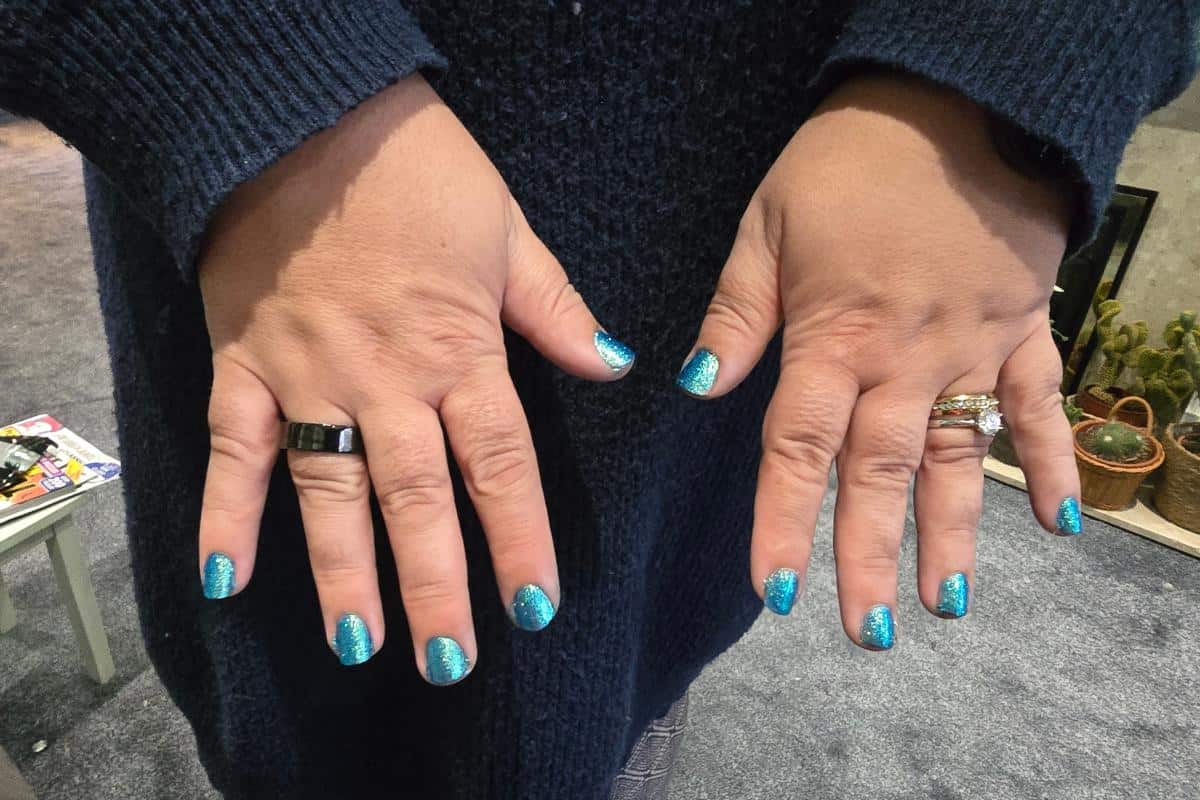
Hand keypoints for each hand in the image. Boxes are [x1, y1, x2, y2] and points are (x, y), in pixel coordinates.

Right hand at [195, 75, 634, 679]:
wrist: (306, 118)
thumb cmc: (418, 169)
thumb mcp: (508, 230)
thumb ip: (555, 308)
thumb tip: (615, 364)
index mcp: (458, 350)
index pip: (500, 464)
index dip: (520, 539)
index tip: (536, 605)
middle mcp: (386, 380)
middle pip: (418, 499)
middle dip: (438, 583)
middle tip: (452, 661)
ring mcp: (309, 377)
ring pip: (330, 491)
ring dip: (345, 573)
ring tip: (362, 644)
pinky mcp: (244, 364)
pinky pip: (231, 449)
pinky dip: (225, 514)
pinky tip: (224, 581)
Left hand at [682, 73, 1080, 646]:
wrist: (957, 102)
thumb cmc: (847, 161)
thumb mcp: (767, 222)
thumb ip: (736, 311)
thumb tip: (698, 386)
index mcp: (833, 336)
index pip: (798, 447)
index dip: (783, 520)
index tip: (774, 588)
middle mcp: (902, 358)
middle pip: (878, 472)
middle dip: (866, 554)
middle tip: (865, 629)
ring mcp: (970, 348)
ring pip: (956, 456)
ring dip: (950, 532)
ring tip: (943, 603)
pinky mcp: (1021, 329)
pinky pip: (1040, 404)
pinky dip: (1049, 461)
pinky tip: (1056, 523)